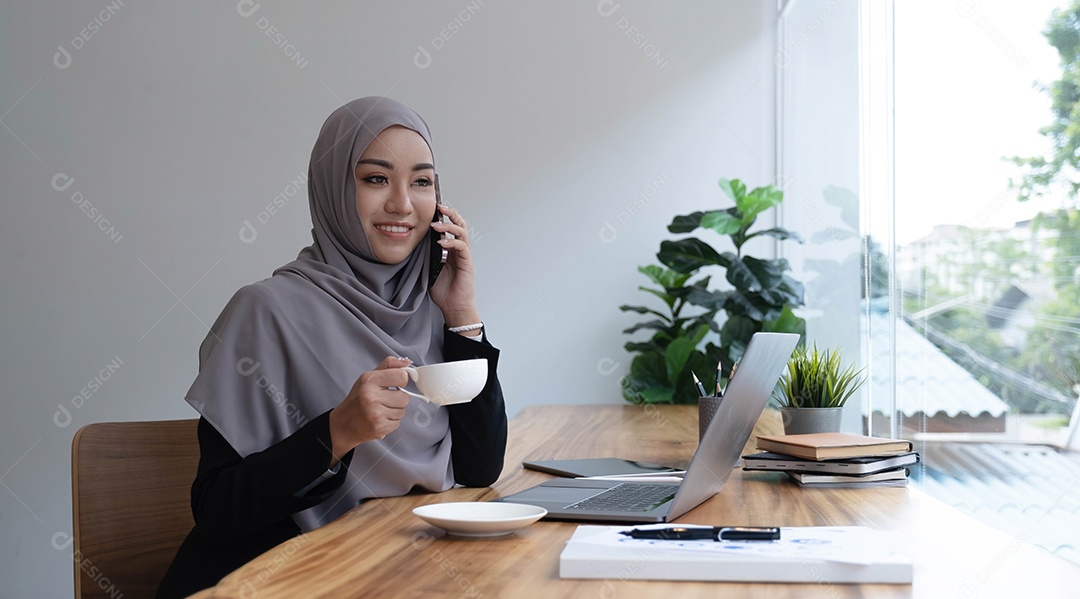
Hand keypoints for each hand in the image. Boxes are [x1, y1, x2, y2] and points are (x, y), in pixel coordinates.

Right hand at [328, 356, 410, 465]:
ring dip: (394, 411)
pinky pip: (397, 423)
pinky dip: (391, 422)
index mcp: (369, 380)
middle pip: (405, 397)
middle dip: (397, 399)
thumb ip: (389, 366)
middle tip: (385, 400)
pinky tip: (380, 419)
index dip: (401, 381)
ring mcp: (375, 413)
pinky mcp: (379, 427)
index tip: (395, 384)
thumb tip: (407, 362)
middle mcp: (371, 396)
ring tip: (381, 410)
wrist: (343, 424)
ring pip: (402, 411)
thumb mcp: (368, 377)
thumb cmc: (358, 399)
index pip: (402, 376)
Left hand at [428, 204, 480, 327]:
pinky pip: (462, 247)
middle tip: (440, 207)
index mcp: (450, 251)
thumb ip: (426, 257)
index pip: (450, 228)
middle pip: (459, 225)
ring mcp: (464, 256)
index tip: (434, 209)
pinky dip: (452, 242)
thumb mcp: (429, 269)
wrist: (453, 307)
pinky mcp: (467, 263)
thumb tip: (414, 244)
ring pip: (462, 233)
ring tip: (437, 225)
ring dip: (450, 226)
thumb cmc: (443, 291)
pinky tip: (442, 242)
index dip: (444, 217)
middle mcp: (459, 251)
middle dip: (451, 214)